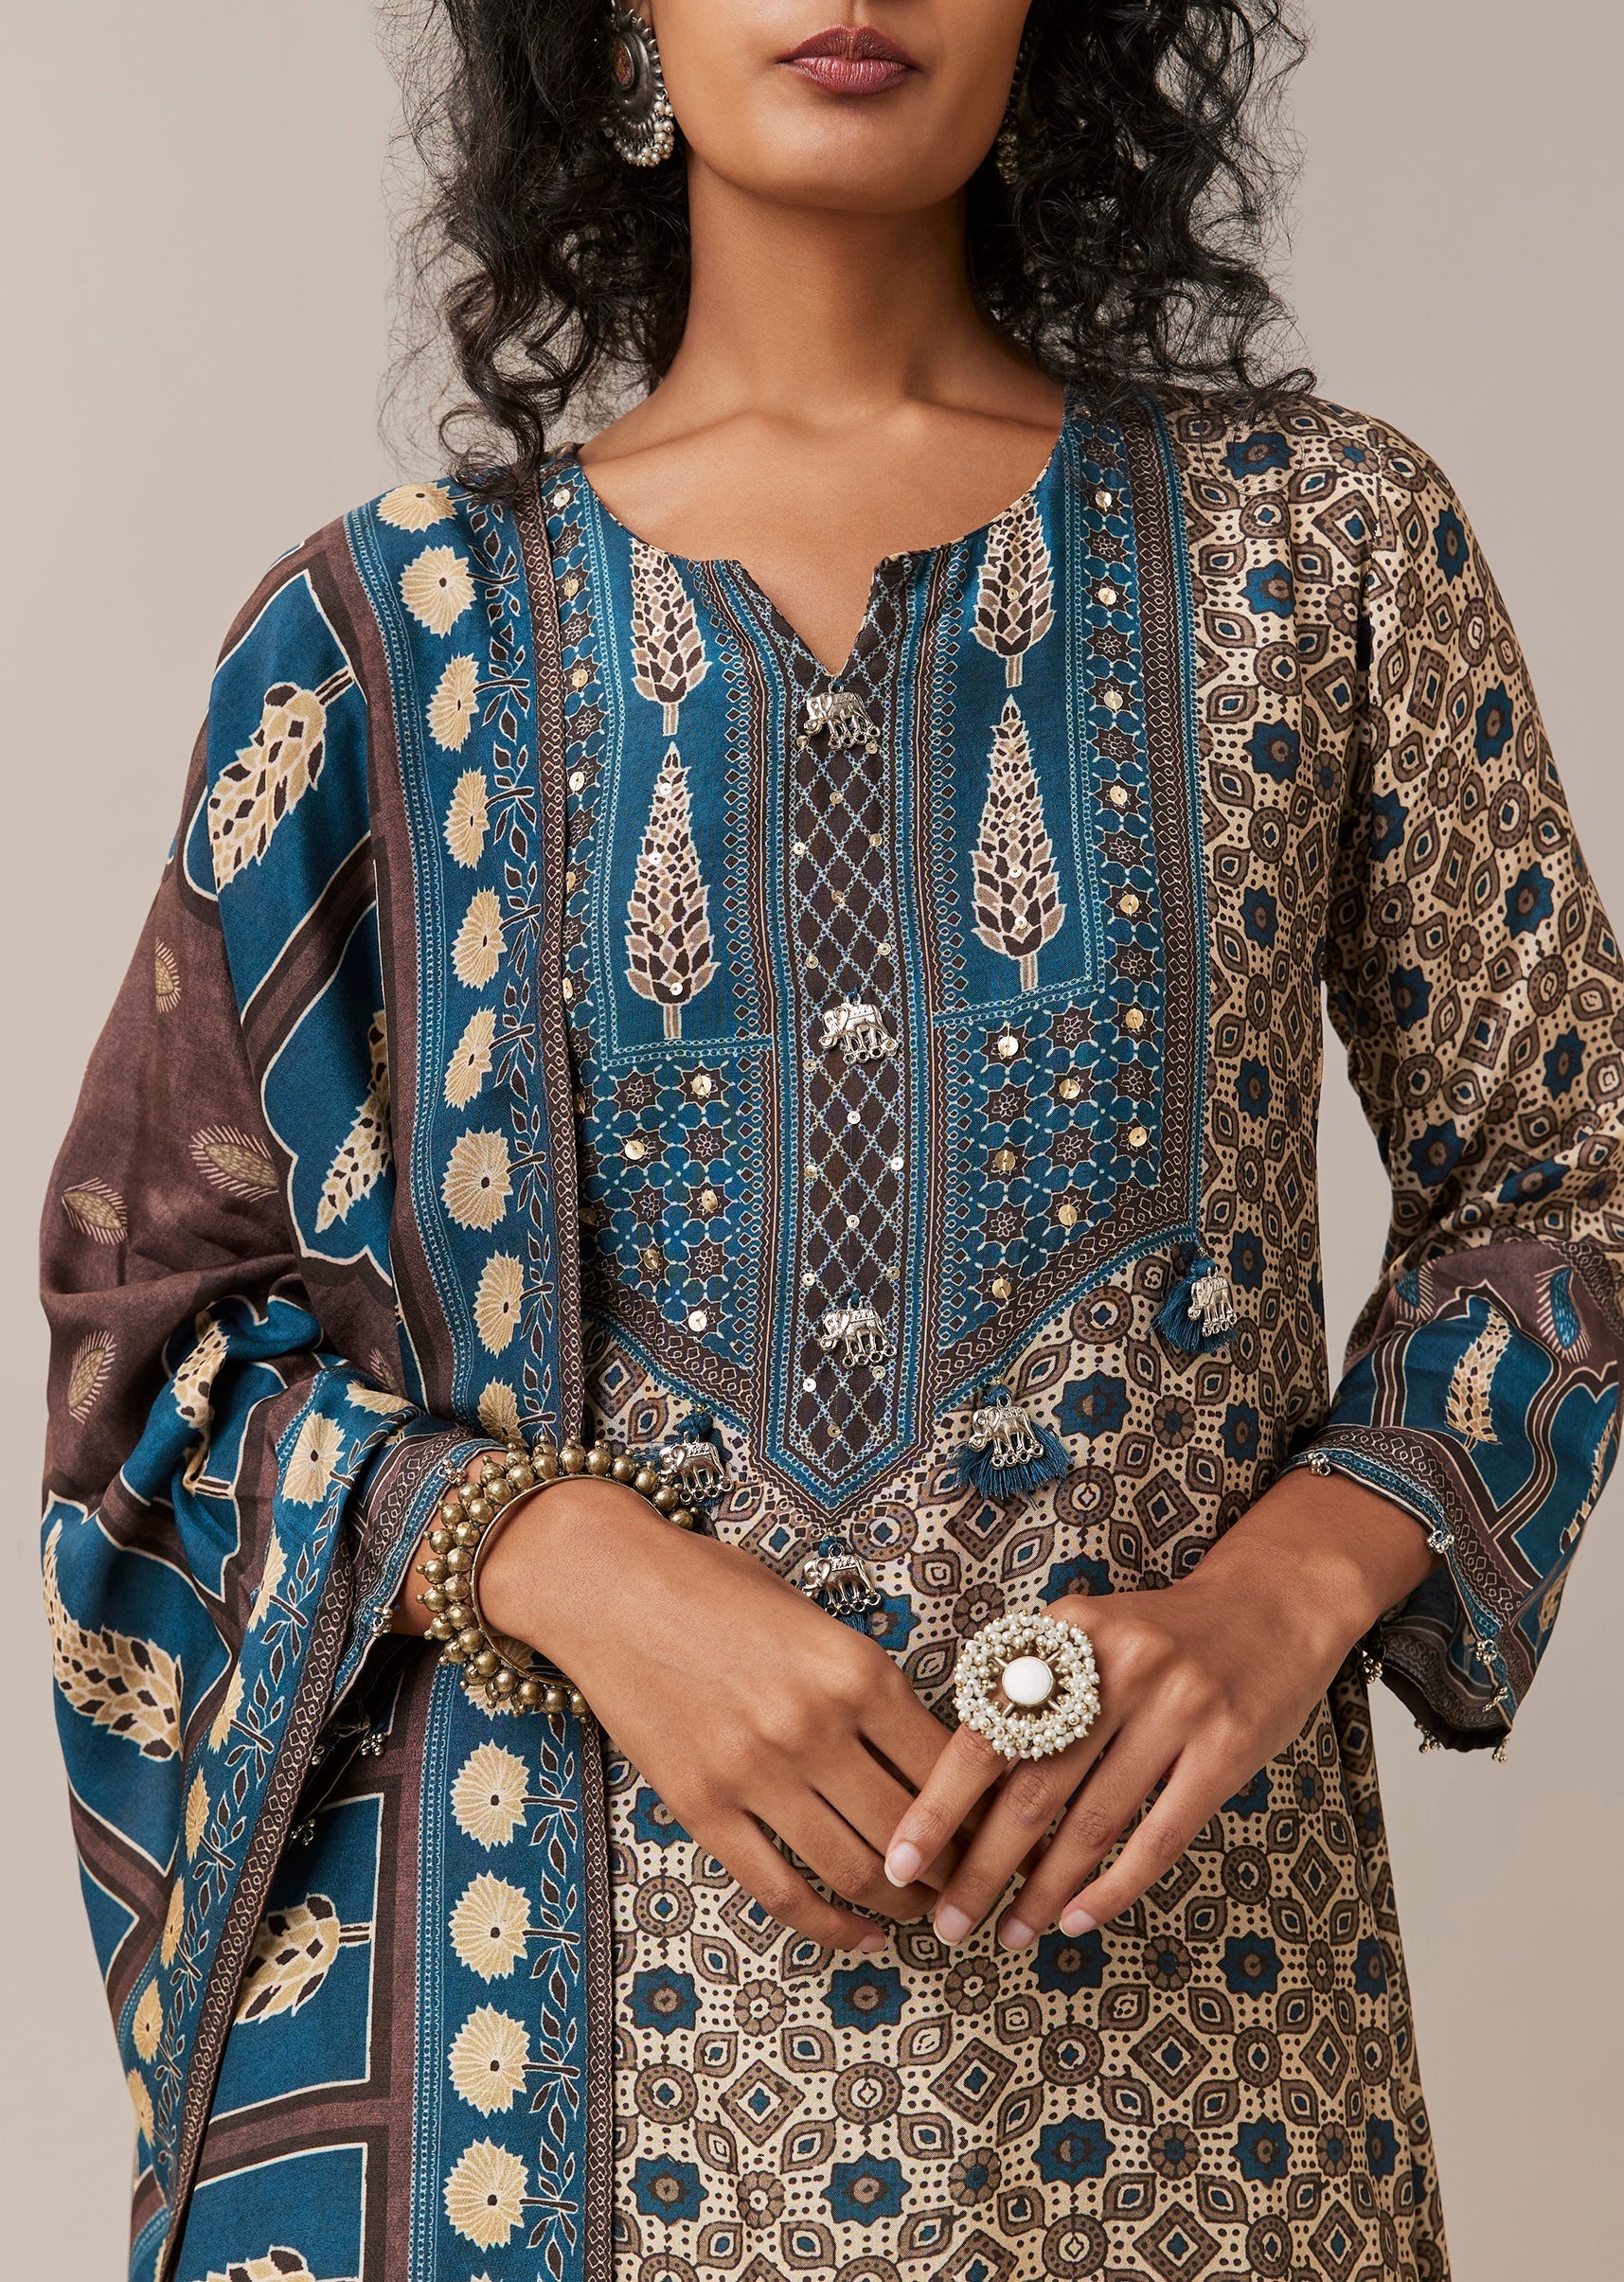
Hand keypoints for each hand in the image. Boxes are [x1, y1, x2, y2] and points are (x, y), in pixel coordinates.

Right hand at [477, 1480, 957, 1951]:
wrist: (609, 1585)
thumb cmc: (717, 1587)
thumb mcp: (816, 1619)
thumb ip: (868, 1687)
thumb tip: (928, 1760)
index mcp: (855, 1671)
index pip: (945, 1767)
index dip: (981, 1811)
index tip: (994, 1831)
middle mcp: (813, 1728)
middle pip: (908, 1833)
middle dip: (951, 1872)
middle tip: (968, 1886)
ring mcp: (753, 1774)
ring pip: (851, 1871)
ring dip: (899, 1905)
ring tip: (921, 1912)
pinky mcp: (702, 1809)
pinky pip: (778, 1889)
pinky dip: (828, 1927)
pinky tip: (858, 1936)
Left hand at [882, 1471, 1440, 1949]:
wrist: (1273, 1604)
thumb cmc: (1159, 1638)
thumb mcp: (1086, 1635)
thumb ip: (1030, 1692)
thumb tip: (952, 1791)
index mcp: (1065, 1632)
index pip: (985, 1732)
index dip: (938, 1805)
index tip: (901, 1863)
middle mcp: (1117, 1664)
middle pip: (1032, 1789)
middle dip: (982, 1868)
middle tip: (948, 1924)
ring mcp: (1177, 1704)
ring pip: (1092, 1823)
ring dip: (1043, 1891)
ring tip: (1010, 1935)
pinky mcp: (1227, 1747)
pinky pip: (1158, 1837)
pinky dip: (1113, 1887)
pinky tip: (1078, 1920)